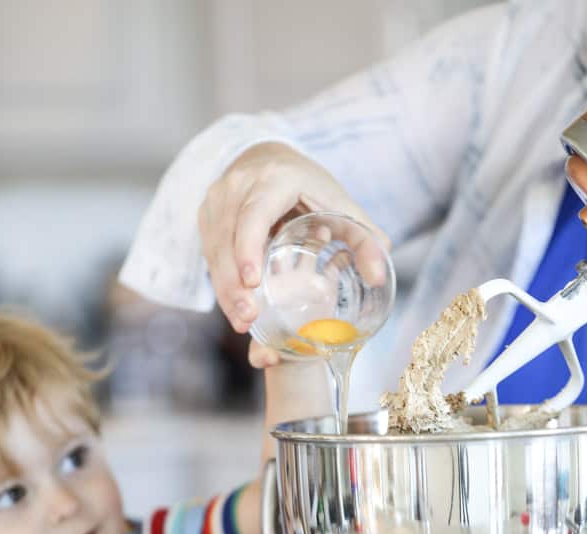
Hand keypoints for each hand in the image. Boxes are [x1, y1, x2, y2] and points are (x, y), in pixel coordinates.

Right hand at [198, 142, 389, 333]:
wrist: (269, 158)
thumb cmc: (309, 187)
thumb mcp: (341, 207)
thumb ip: (364, 239)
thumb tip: (379, 276)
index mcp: (274, 178)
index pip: (254, 214)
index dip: (249, 248)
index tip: (253, 281)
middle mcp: (239, 185)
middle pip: (228, 238)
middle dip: (234, 282)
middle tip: (248, 318)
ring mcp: (217, 199)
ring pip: (214, 249)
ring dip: (225, 289)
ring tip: (242, 322)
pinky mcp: (207, 216)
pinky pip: (210, 253)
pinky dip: (221, 283)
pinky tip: (235, 309)